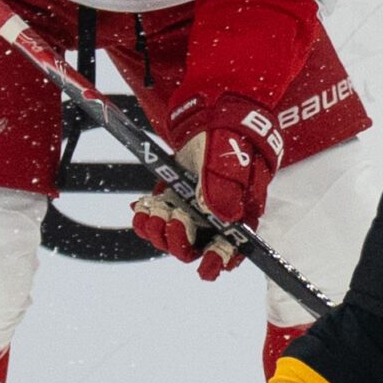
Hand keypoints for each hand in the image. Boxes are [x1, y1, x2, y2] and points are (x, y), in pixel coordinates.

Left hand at [130, 92, 282, 279]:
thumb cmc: (230, 134)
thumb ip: (226, 188)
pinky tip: (142, 207)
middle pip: (196, 247)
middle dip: (179, 241)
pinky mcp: (173, 196)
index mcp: (240, 210)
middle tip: (171, 219)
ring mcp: (192, 207)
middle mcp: (215, 215)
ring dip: (158, 230)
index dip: (220, 261)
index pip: (233, 246)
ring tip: (153, 210)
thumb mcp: (231, 158)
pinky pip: (155, 219)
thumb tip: (223, 220)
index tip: (206, 270)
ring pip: (171, 237)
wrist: (212, 112)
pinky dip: (145, 217)